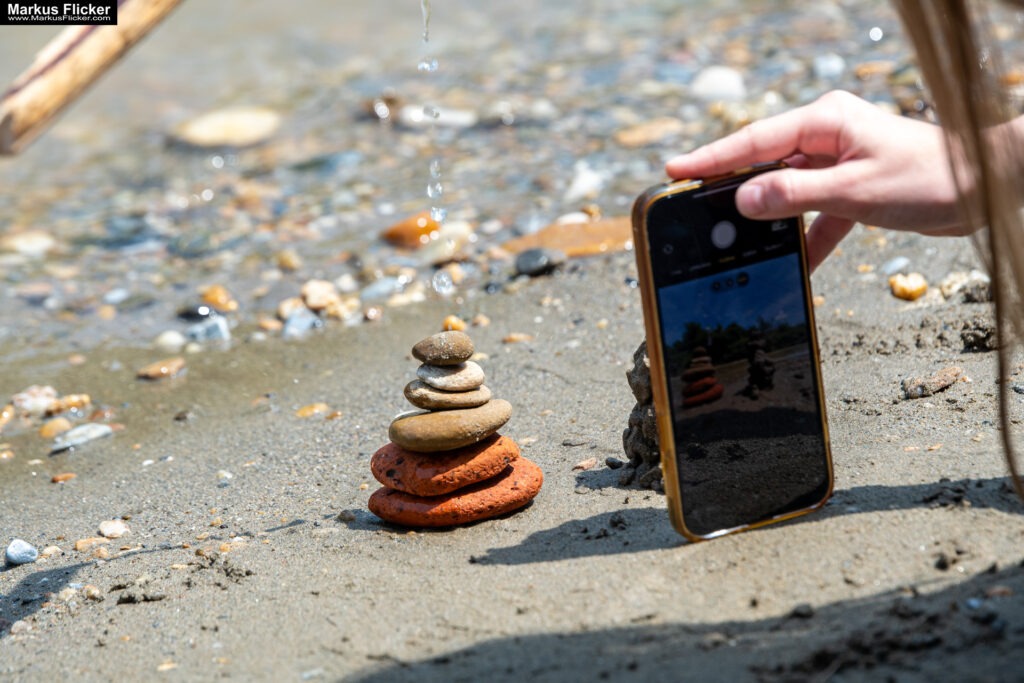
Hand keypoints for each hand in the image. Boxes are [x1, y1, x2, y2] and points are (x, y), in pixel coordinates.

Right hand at [664, 90, 970, 270]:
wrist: (987, 187)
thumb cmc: (931, 177)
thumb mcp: (856, 190)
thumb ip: (796, 194)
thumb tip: (745, 200)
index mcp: (825, 122)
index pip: (755, 140)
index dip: (712, 157)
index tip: (675, 169)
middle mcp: (827, 137)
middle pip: (764, 163)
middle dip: (730, 188)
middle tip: (691, 209)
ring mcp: (838, 163)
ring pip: (786, 190)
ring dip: (767, 218)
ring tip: (732, 240)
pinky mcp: (851, 189)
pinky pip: (815, 215)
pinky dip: (806, 240)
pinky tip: (794, 267)